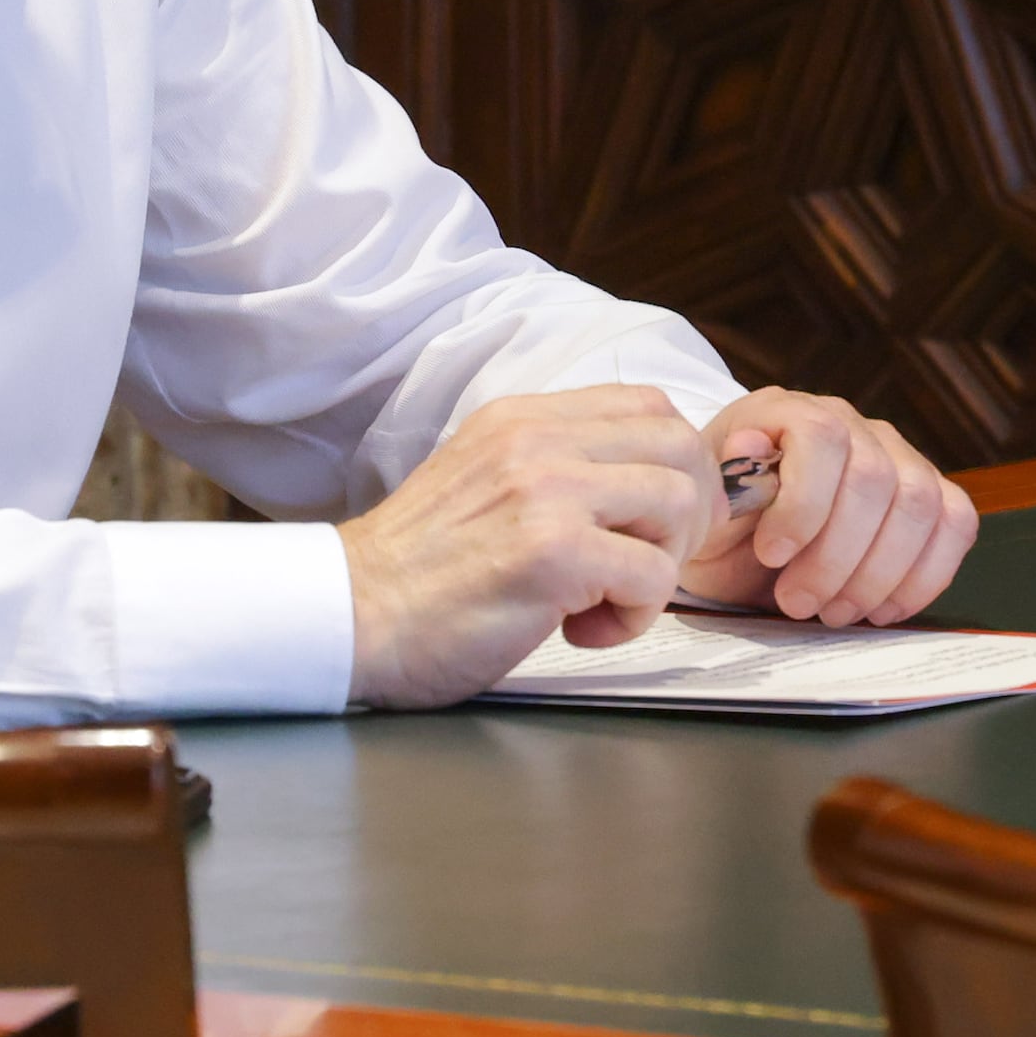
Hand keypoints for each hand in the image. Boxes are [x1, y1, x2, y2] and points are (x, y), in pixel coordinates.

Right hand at [334, 387, 716, 708]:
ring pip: (679, 503)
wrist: (348, 617)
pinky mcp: (553, 553)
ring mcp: (546, 491)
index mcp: (522, 419)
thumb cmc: (417, 572)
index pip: (648, 406)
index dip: (675, 466)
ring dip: (661, 566)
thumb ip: (553, 466)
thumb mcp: (482, 480)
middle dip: (686, 517)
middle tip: (645, 567)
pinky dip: (636, 616)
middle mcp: (537, 440)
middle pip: (680, 446)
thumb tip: (640, 483)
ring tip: (607, 600)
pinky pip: (653, 576)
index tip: (654, 523)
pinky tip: (582, 630)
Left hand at [679, 388, 976, 627]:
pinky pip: (956, 524)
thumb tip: (749, 446)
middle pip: (875, 478)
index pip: (822, 437)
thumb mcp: (705, 512)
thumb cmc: (722, 529)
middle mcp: (851, 424)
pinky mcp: (930, 497)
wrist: (739, 548)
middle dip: (838, 557)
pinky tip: (882, 609)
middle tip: (798, 603)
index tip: (770, 556)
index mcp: (787, 414)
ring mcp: (897, 457)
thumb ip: (724, 482)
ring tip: (834, 612)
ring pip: (920, 503)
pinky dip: (925, 576)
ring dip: (879, 574)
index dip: (804, 502)